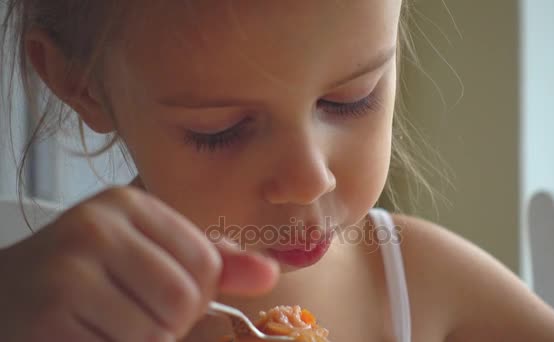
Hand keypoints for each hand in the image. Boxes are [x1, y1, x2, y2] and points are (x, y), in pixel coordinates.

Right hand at [0, 187, 278, 341]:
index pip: (206, 262)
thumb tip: (271, 273)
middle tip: (130, 312)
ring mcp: (69, 271)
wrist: (5, 297)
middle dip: (168, 321)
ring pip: (156, 331)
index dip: (194, 292)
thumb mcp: (148, 254)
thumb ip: (211, 262)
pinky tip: (86, 334)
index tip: (157, 290)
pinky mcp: (50, 315)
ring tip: (107, 323)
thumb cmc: (87, 277)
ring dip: (141, 340)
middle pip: (184, 297)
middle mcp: (97, 227)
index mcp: (127, 204)